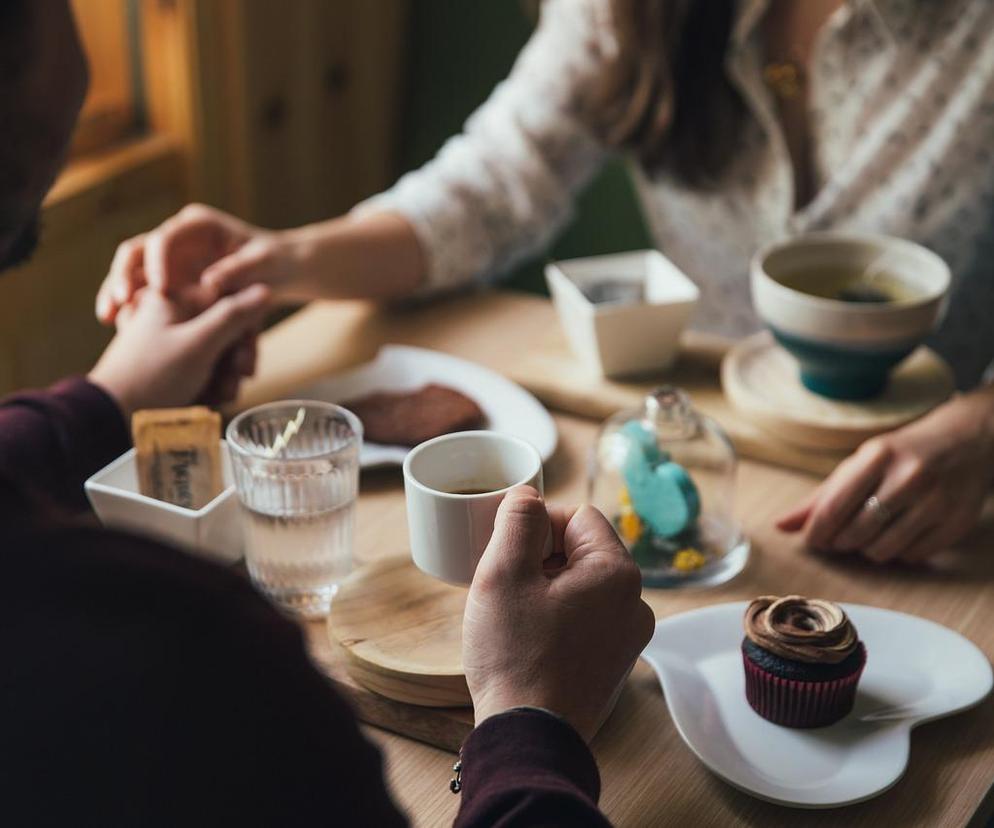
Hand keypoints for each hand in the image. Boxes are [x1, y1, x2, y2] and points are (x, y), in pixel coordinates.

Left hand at [89, 284, 270, 418]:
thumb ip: (233, 315)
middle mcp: (173, 316)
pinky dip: (210, 384)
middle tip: (237, 380)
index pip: (228, 301)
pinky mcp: (169, 365)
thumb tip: (264, 288)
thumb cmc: (152, 376)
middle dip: (235, 359)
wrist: (111, 416)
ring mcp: (170, 341)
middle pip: (225, 329)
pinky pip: (202, 369)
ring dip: (225, 376)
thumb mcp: (199, 343)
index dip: (244, 329)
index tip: (245, 355)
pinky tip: (209, 400)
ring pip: (217, 352)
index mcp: (174, 298)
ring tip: (220, 396)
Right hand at [96, 204, 291, 323]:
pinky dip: (129, 306)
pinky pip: (140, 291)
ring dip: (117, 292)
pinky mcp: (168, 279)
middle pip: (137, 251)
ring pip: (132, 271)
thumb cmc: (275, 262)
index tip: (160, 289)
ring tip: (108, 317)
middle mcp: (178, 237)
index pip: (166, 237)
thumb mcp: (264, 264)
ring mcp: (170, 258)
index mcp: (198, 225)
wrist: (280, 271)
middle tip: (120, 301)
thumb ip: (239, 270)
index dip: (158, 261)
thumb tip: (210, 282)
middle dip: (123, 275)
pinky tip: (118, 325)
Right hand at [463, 486, 655, 741]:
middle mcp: (635, 602)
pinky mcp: (614, 663)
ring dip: (546, 588)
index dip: (537, 525)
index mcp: (617, 573)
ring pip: (582, 585)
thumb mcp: (503, 573)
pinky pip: (586, 618)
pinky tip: (528, 639)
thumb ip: (517, 520)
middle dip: (540, 558)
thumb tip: (527, 496)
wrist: (529, 737)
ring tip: (514, 615)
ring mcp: (628, 637)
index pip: (578, 516)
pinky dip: (557, 617)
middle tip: (505, 585)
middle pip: (582, 550)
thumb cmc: (515, 656)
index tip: (508, 551)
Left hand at [777, 389, 993, 563]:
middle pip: (855, 533)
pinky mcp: (957, 523)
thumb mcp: (861, 462)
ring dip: (866, 550)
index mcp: (879, 456)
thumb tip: (780, 526)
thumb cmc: (902, 453)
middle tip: (839, 538)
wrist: (969, 440)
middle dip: (839, 543)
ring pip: (883, 550)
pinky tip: (898, 535)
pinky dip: (897, 553)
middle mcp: (909, 477)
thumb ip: (821, 496)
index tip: (811, 540)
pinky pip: (912, 556)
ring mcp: (937, 501)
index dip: (815, 532)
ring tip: (868, 535)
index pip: (833, 507)